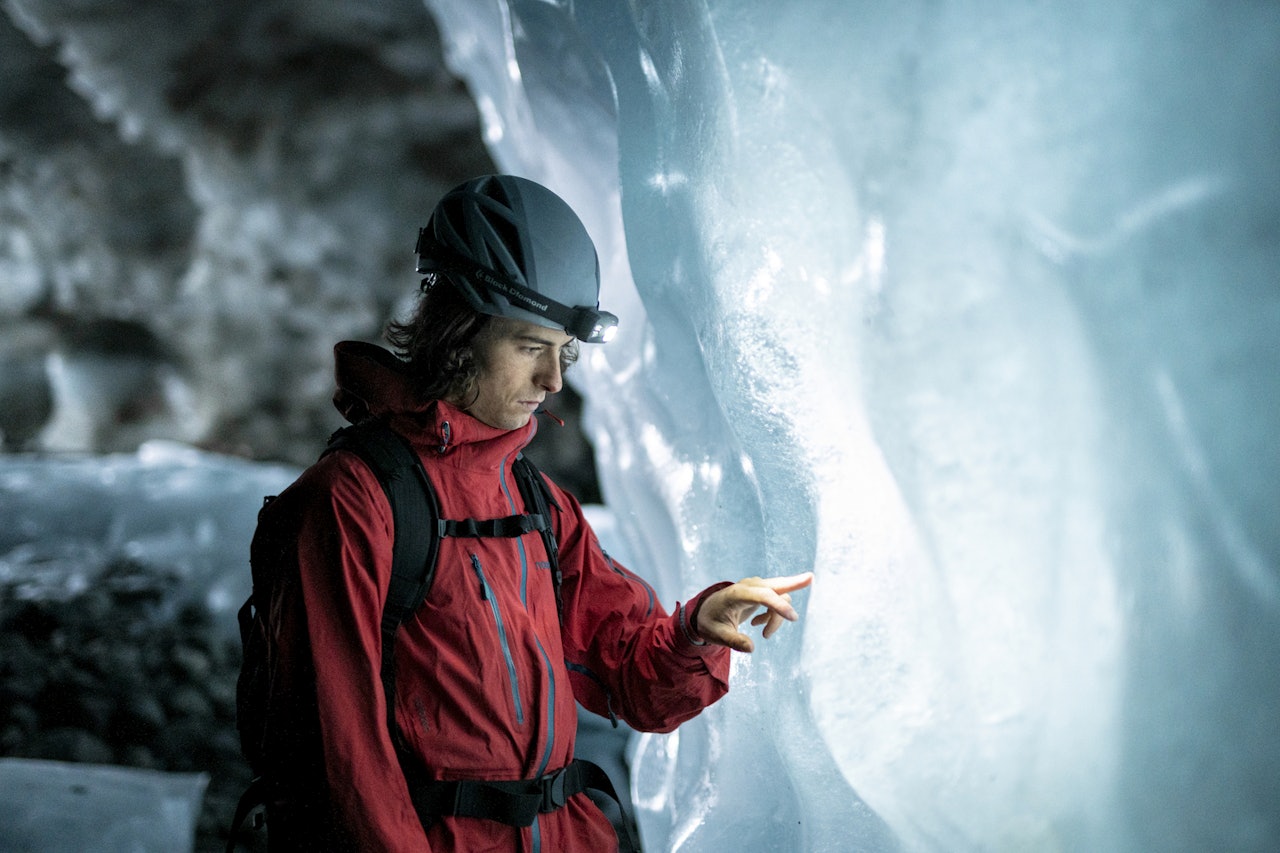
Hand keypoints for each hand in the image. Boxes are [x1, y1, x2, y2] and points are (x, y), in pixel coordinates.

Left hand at [694, 572, 813, 651]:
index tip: (793, 618)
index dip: (778, 606)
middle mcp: (748, 587)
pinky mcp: (760, 592)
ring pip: (779, 597)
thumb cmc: (710, 622)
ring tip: (764, 634)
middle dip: (794, 582)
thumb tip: (751, 648)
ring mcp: (755, 587)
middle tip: (811, 577)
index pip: (762, 596)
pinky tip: (757, 624)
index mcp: (737, 594)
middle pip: (776, 583)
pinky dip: (774, 615)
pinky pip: (776, 601)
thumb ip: (733, 641)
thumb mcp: (716, 635)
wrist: (705, 612)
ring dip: (778, 618)